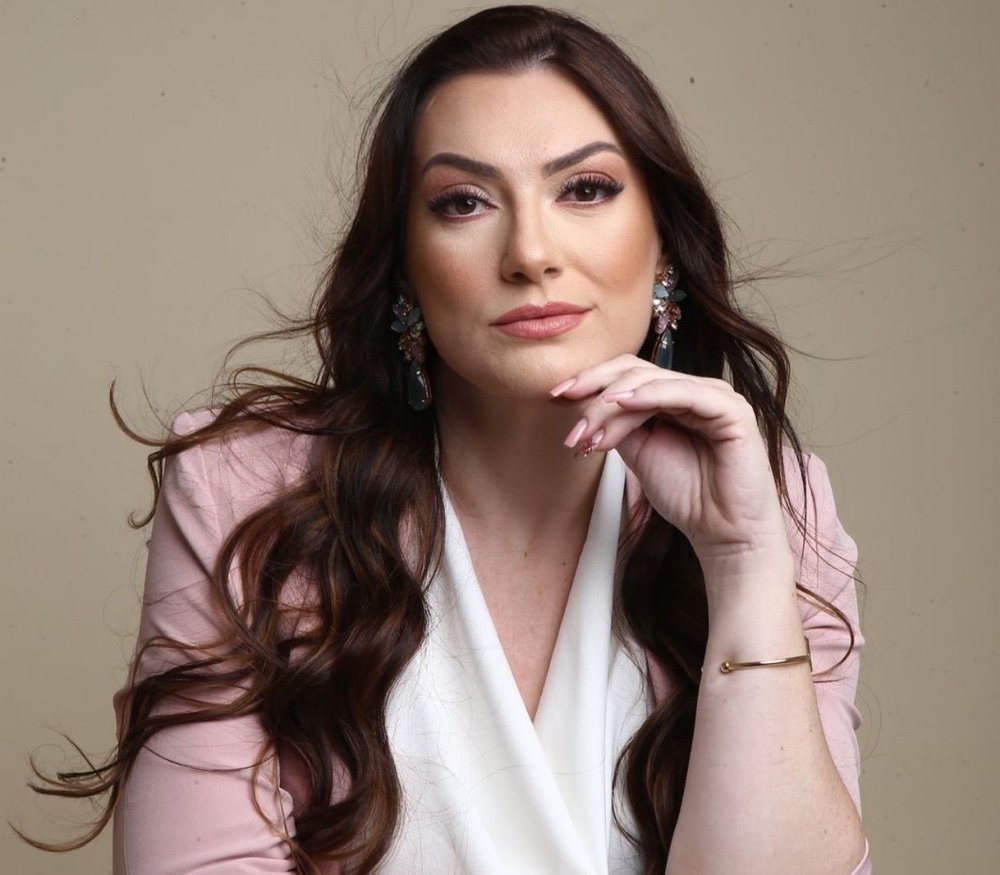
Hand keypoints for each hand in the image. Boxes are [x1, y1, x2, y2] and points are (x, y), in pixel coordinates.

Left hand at [552, 355, 791, 570]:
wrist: (723, 534)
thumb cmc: (687, 497)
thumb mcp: (638, 454)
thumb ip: (616, 425)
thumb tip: (580, 404)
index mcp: (673, 398)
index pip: (626, 375)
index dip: (589, 382)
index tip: (554, 398)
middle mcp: (694, 390)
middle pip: (635, 370)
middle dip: (594, 388)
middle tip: (566, 407)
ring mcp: (715, 396)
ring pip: (651, 382)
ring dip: (612, 402)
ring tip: (588, 428)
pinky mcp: (732, 409)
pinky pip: (685, 393)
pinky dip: (649, 394)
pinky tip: (620, 403)